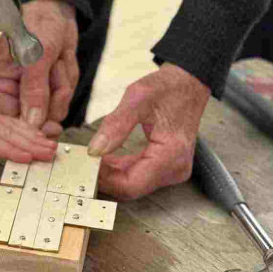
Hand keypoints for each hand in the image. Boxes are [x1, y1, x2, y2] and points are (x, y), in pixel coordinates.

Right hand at [0, 0, 77, 131]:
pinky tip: (60, 65)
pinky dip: (66, 85)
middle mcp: (5, 91)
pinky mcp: (42, 92)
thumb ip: (34, 88)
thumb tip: (32, 122)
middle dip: (53, 98)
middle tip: (54, 67)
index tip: (53, 125)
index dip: (33, 126)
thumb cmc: (40, 24)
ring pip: (51, 112)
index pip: (9, 121)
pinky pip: (60, 103)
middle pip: (33, 121)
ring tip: (57, 61)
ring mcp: (25, 93)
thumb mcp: (38, 54)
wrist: (55, 11)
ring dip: (62, 88)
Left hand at [0, 101, 57, 166]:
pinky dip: (25, 128)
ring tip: (50, 144)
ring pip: (11, 125)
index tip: (29, 158)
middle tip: (50, 153)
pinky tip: (37, 134)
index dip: (10, 150)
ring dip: (32, 136)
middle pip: (7, 132)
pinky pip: (8, 121)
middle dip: (31, 143)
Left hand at [87, 63, 210, 199]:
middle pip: (132, 188)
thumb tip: (94, 150)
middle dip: (105, 178)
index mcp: (170, 155)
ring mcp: (172, 169)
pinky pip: (139, 174)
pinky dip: (120, 169)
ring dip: (111, 174)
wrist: (188, 84)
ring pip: (134, 183)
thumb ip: (115, 125)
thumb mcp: (137, 98)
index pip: (131, 184)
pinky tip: (105, 158)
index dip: (105, 180)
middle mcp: (174, 168)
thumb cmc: (167, 88)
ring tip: (91, 158)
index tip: (86, 166)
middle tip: (83, 162)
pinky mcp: (167, 166)